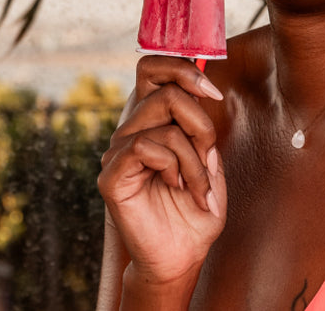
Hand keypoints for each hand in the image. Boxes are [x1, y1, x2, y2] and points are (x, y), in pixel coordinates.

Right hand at [98, 56, 226, 287]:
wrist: (182, 255)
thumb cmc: (195, 210)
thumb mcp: (209, 160)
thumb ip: (201, 126)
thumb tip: (202, 91)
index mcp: (152, 121)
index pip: (152, 69)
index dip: (183, 69)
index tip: (213, 93)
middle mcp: (131, 130)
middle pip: (166, 91)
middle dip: (200, 122)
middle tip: (209, 154)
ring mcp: (118, 151)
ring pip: (165, 126)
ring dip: (195, 159)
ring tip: (196, 186)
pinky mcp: (111, 175)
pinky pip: (145, 147)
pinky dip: (174, 166)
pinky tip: (177, 187)